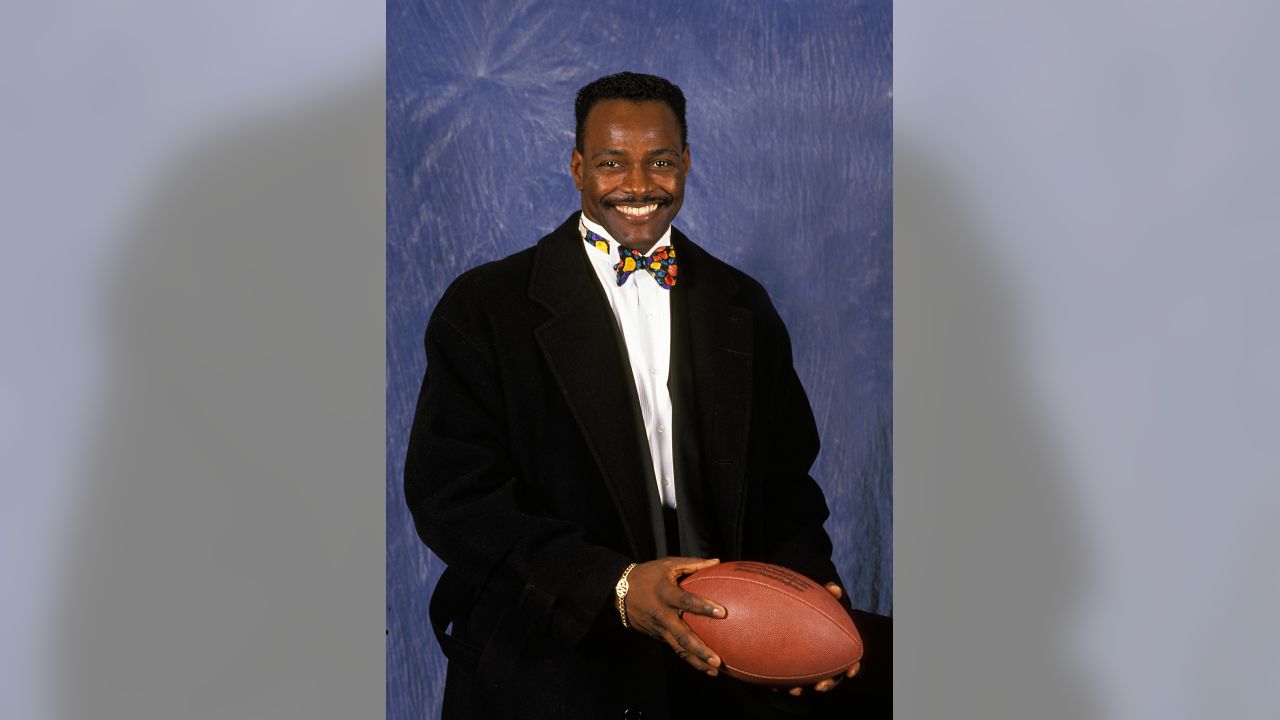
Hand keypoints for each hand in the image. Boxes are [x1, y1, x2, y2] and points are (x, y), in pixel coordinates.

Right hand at [622, 556, 726, 675]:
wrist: (618, 592)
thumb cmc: (647, 575)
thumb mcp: (667, 564)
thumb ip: (692, 564)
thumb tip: (716, 561)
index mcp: (665, 594)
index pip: (686, 601)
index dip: (704, 607)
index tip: (722, 613)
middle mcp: (662, 614)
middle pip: (682, 635)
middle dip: (699, 649)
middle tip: (717, 660)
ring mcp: (658, 628)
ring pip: (678, 648)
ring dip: (696, 661)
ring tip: (714, 671)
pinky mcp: (657, 635)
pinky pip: (674, 648)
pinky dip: (689, 658)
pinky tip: (703, 666)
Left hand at [777, 583, 860, 695]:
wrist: (779, 606)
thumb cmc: (803, 603)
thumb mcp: (814, 597)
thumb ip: (824, 593)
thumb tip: (835, 589)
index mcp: (832, 645)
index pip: (848, 660)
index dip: (852, 667)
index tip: (851, 671)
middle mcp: (820, 658)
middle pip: (829, 677)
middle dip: (827, 684)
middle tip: (821, 685)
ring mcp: (803, 664)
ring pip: (805, 682)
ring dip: (801, 689)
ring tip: (795, 690)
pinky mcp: (784, 667)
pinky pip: (783, 680)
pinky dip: (779, 684)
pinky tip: (772, 685)